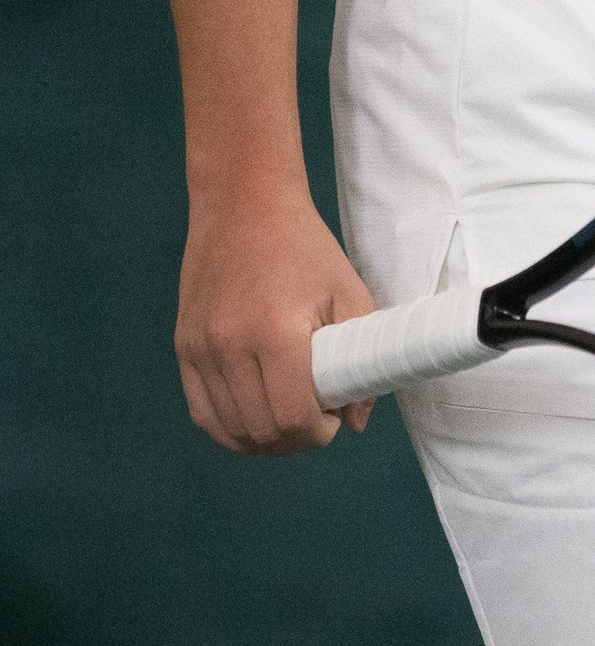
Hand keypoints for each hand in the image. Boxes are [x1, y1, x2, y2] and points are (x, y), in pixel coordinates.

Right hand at [176, 185, 374, 451]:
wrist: (244, 205)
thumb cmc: (304, 247)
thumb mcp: (348, 291)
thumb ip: (360, 358)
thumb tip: (357, 420)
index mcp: (276, 332)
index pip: (293, 418)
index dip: (319, 433)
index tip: (334, 419)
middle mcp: (230, 347)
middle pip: (261, 432)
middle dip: (296, 440)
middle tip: (316, 421)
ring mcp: (200, 350)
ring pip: (230, 430)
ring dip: (263, 440)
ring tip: (289, 420)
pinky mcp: (184, 348)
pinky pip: (203, 413)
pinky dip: (230, 429)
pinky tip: (255, 419)